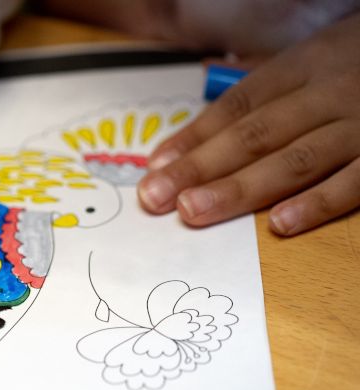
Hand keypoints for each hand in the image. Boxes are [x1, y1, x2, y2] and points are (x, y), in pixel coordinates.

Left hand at [138, 13, 359, 235]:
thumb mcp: (314, 62)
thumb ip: (264, 97)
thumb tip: (195, 140)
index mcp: (303, 67)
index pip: (237, 108)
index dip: (194, 139)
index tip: (154, 169)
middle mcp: (329, 93)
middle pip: (255, 135)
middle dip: (201, 168)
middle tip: (157, 198)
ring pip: (295, 159)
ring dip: (240, 189)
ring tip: (195, 212)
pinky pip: (357, 180)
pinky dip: (320, 202)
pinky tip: (280, 223)